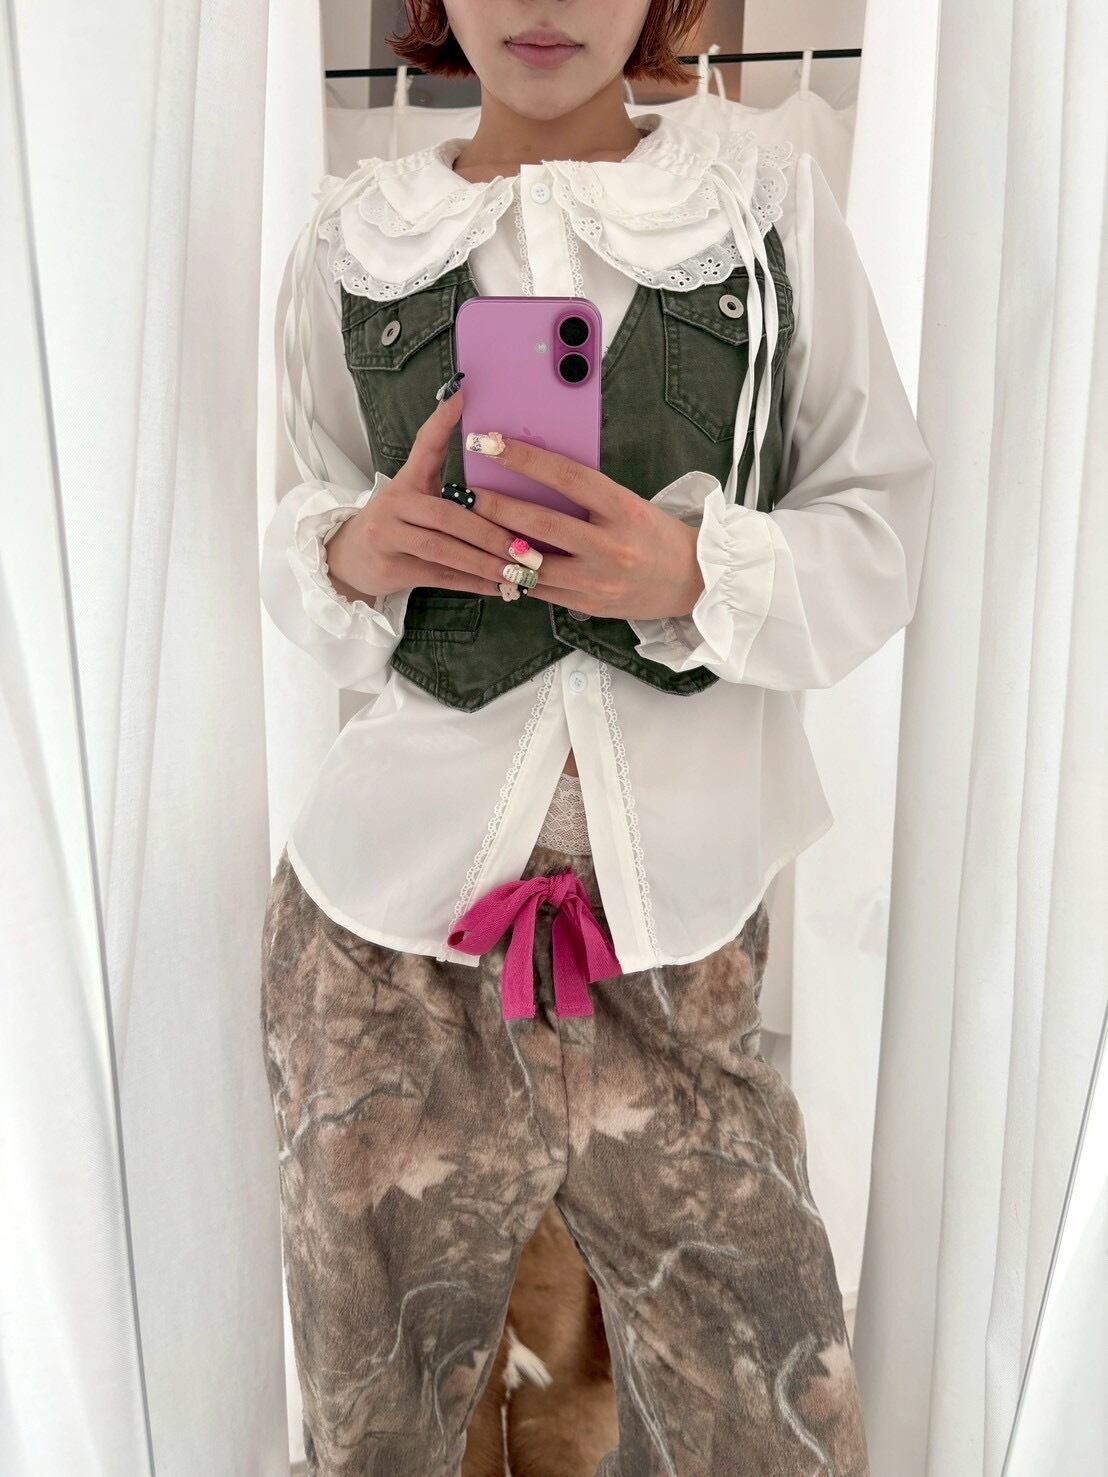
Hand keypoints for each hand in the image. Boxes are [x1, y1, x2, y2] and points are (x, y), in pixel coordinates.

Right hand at [324, 389, 529, 600]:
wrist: (350, 558)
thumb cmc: (397, 523)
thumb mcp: (414, 492)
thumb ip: (441, 472)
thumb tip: (483, 441)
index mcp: (406, 481)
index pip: (424, 446)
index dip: (441, 422)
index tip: (462, 396)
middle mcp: (393, 505)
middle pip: (446, 515)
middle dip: (490, 533)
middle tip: (525, 547)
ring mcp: (387, 537)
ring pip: (444, 550)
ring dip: (485, 563)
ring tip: (518, 572)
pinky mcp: (390, 568)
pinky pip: (439, 577)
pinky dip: (472, 584)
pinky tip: (500, 588)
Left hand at [463, 426, 705, 619]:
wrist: (690, 581)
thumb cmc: (655, 533)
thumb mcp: (628, 503)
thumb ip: (586, 494)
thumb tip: (533, 474)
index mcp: (623, 510)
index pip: (566, 477)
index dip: (524, 459)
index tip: (491, 444)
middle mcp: (610, 547)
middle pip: (541, 523)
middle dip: (496, 505)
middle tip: (466, 491)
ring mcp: (596, 581)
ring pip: (533, 562)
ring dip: (495, 544)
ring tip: (469, 527)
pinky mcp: (585, 604)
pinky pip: (539, 588)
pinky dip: (512, 572)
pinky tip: (490, 557)